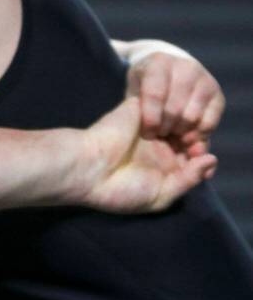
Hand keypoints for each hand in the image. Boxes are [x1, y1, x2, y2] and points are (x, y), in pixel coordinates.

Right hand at [80, 98, 217, 213]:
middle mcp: (157, 146)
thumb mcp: (162, 195)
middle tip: (195, 145)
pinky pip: (161, 104)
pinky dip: (169, 112)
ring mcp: (148, 127)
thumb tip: (212, 160)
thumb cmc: (121, 189)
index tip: (205, 159)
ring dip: (184, 125)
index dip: (202, 158)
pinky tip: (170, 123)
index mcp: (161, 168)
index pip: (191, 159)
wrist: (88, 169)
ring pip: (177, 119)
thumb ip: (189, 179)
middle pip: (187, 138)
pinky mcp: (138, 110)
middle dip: (196, 140)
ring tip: (183, 136)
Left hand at [125, 46, 224, 156]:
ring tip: (169, 133)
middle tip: (157, 133)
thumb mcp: (134, 92)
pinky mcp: (217, 95)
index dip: (150, 119)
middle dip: (163, 128)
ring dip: (178, 133)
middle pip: (174, 109)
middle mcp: (185, 68)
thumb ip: (137, 112)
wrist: (167, 73)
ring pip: (191, 118)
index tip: (147, 133)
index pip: (155, 95)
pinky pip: (208, 124)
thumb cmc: (145, 85)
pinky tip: (184, 135)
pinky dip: (196, 135)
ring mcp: (204, 80)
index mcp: (159, 63)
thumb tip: (150, 137)